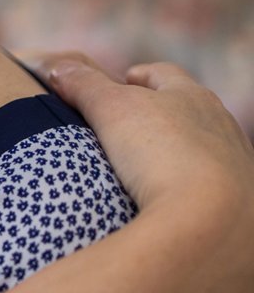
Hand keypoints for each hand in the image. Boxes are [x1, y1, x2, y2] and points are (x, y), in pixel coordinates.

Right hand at [0, 54, 253, 292]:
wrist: (213, 224)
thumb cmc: (162, 153)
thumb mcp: (109, 108)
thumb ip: (83, 84)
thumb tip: (57, 68)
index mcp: (193, 96)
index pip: (165, 75)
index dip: (139, 76)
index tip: (121, 81)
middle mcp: (221, 128)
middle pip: (185, 112)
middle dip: (157, 115)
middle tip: (122, 125)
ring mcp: (233, 168)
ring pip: (198, 151)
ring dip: (172, 155)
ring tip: (138, 169)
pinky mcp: (235, 207)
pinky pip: (204, 189)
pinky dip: (183, 189)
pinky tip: (161, 202)